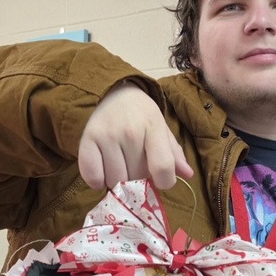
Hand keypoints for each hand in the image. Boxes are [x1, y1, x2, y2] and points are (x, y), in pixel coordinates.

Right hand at [78, 83, 193, 190]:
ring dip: (118, 182)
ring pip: (115, 181)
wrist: (112, 93)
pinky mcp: (87, 141)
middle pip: (137, 178)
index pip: (163, 167)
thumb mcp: (160, 129)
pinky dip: (98, 182)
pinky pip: (93, 177)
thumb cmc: (141, 116)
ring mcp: (107, 136)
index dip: (164, 182)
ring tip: (120, 168)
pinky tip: (103, 173)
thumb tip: (188, 175)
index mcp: (153, 128)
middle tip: (136, 167)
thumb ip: (174, 153)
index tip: (160, 180)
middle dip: (139, 180)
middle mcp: (130, 132)